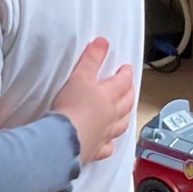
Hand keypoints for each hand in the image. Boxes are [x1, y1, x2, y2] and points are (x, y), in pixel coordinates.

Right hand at [52, 38, 133, 163]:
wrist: (63, 139)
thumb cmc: (72, 107)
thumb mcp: (80, 77)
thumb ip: (92, 59)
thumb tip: (103, 42)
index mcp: (109, 96)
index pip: (123, 81)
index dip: (125, 73)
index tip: (126, 68)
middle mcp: (112, 116)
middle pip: (126, 103)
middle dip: (129, 93)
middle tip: (128, 87)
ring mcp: (105, 134)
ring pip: (121, 125)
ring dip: (124, 117)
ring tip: (123, 113)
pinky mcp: (95, 150)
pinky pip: (107, 147)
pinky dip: (109, 143)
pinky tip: (107, 141)